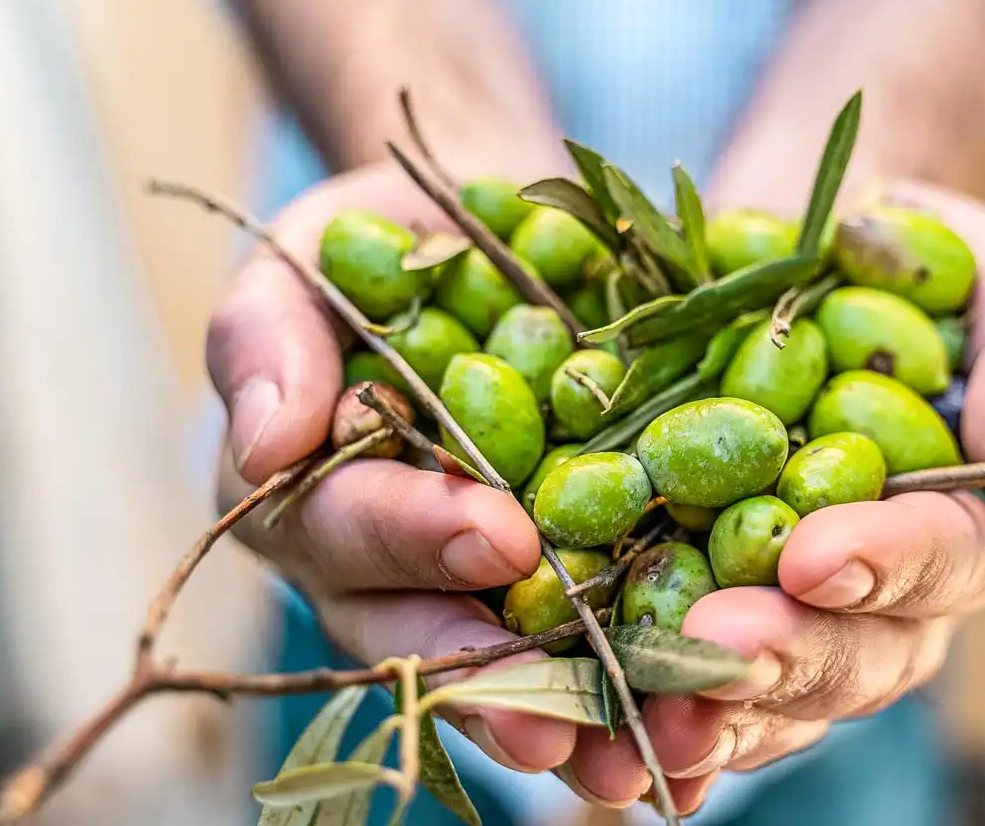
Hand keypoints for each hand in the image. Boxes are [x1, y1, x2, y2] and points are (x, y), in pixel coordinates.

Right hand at [212, 0, 584, 774]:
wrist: (491, 226)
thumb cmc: (376, 243)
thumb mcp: (304, 261)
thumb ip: (266, 339)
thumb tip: (268, 443)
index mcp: (315, 502)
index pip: (349, 534)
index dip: (415, 541)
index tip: (496, 536)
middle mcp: (400, 567)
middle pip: (437, 638)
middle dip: (501, 679)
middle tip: (564, 720)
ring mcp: (494, 577)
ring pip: (530, 663)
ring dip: (589, 714)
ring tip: (647, 759)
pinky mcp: (588, 559)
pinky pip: (618, 625)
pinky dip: (661, 667)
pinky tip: (718, 714)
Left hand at [558, 178, 984, 809]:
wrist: (787, 253)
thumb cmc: (899, 254)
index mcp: (971, 515)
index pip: (949, 555)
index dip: (886, 561)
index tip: (812, 556)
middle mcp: (892, 591)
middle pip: (860, 654)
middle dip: (787, 654)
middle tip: (712, 645)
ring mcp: (799, 615)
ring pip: (777, 697)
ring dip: (717, 713)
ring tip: (654, 718)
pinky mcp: (710, 609)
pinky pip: (693, 692)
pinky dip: (656, 726)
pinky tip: (605, 755)